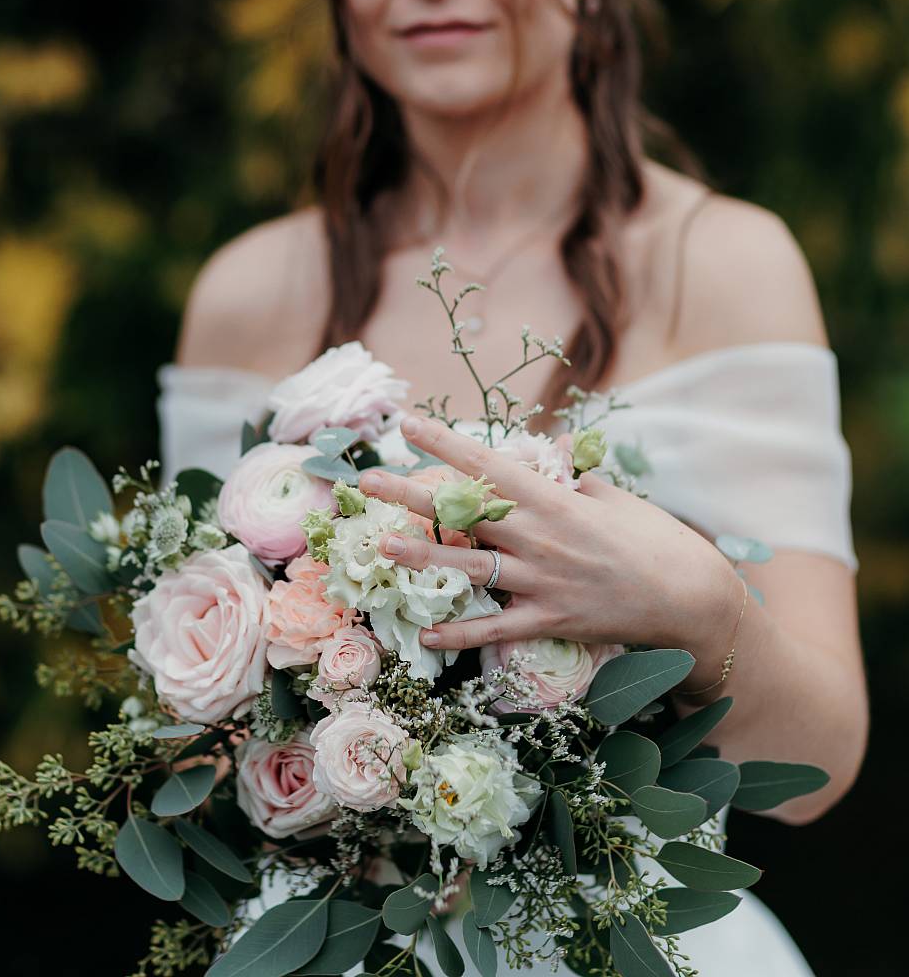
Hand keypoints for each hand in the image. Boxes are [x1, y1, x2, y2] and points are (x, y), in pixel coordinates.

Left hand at [357, 415, 736, 657]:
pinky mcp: (551, 620)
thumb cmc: (655, 539)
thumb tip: (551, 450)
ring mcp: (543, 581)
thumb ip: (573, 476)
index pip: (489, 464)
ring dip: (424, 557)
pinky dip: (461, 633)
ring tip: (382, 545)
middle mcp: (540, 537)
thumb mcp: (613, 497)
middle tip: (370, 481)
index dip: (446, 443)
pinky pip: (496, 629)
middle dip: (415, 494)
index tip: (410, 424)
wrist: (690, 598)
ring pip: (471, 566)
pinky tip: (427, 635)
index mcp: (554, 499)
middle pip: (466, 511)